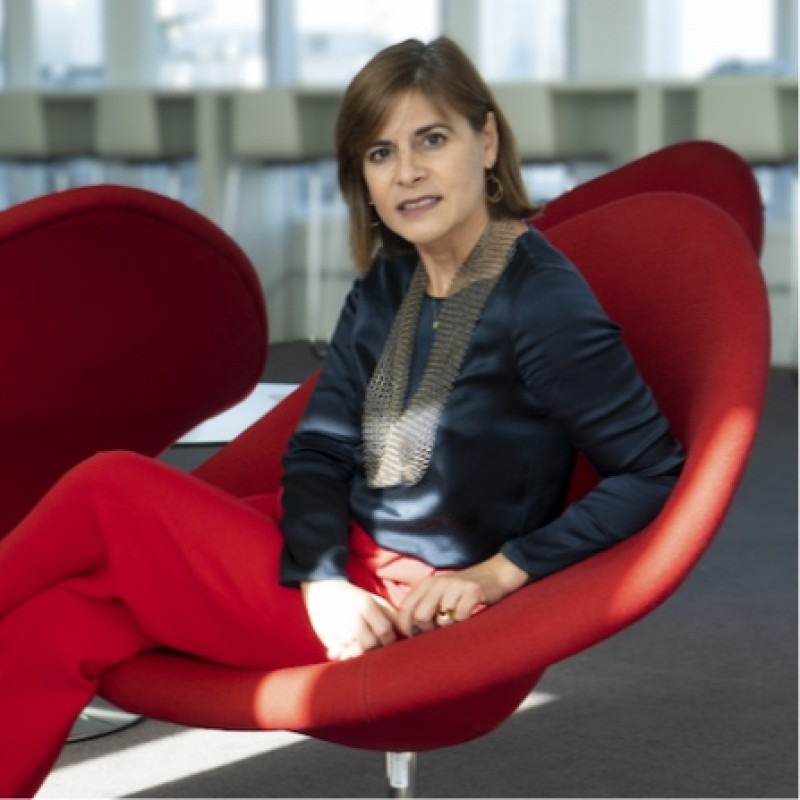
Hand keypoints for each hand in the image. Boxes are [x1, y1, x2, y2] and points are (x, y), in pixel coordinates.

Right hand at [301, 579, 398, 660]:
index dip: (389, 640)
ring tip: (359, 648)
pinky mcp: (326, 637)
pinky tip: (343, 651)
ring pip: (355, 652)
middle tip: (375, 647)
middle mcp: (352, 617)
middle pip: (371, 644)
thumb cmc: (354, 599)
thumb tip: (407, 632)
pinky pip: (337, 654)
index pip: (385, 631)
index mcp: (366, 605)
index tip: (388, 641)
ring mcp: (338, 628)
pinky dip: (342, 655)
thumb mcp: (373, 600)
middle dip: (375, 649)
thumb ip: (390, 614)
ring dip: (359, 654)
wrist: (322, 589)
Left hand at [397, 553, 527, 637]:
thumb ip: (424, 607)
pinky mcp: (473, 591)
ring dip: (449, 627)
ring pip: (442, 620)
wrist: (495, 574)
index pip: (405, 608)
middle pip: (420, 617)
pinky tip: (469, 615)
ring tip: (457, 619)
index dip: (406, 627)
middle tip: (439, 630)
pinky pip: (461, 617)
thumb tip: (410, 632)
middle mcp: (438, 583)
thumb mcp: (440, 594)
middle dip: (428, 630)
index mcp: (427, 583)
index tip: (414, 637)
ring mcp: (455, 586)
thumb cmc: (464, 592)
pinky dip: (464, 621)